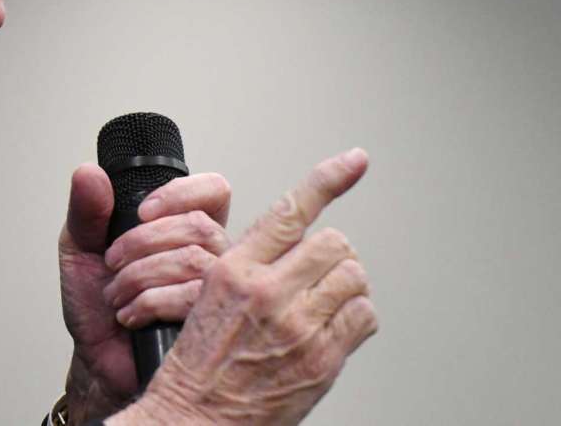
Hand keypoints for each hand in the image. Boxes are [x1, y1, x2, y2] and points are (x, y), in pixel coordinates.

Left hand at [59, 165, 230, 423]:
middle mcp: (209, 255)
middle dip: (144, 242)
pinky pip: (193, 298)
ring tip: (115, 293)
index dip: (182, 193)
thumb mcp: (80, 249)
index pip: (212, 191)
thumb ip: (86, 211)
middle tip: (112, 262)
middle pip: (199, 225)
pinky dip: (150, 302)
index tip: (141, 212)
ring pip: (194, 260)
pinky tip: (130, 314)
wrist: (97, 358)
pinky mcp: (209, 323)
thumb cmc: (97, 303)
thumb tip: (89, 172)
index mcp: (185, 228)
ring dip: (141, 274)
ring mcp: (214, 291)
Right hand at [112, 149, 377, 425]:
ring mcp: (298, 325)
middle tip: (316, 274)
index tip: (354, 160)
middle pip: (333, 243)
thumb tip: (295, 245)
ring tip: (324, 301)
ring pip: (353, 276)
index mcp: (234, 269)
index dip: (327, 179)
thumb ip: (251, 266)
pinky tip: (333, 328)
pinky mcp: (322, 358)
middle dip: (330, 256)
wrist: (196, 415)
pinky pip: (364, 317)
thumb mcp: (208, 296)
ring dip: (345, 286)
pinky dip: (356, 319)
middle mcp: (268, 291)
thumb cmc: (199, 363)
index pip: (290, 210)